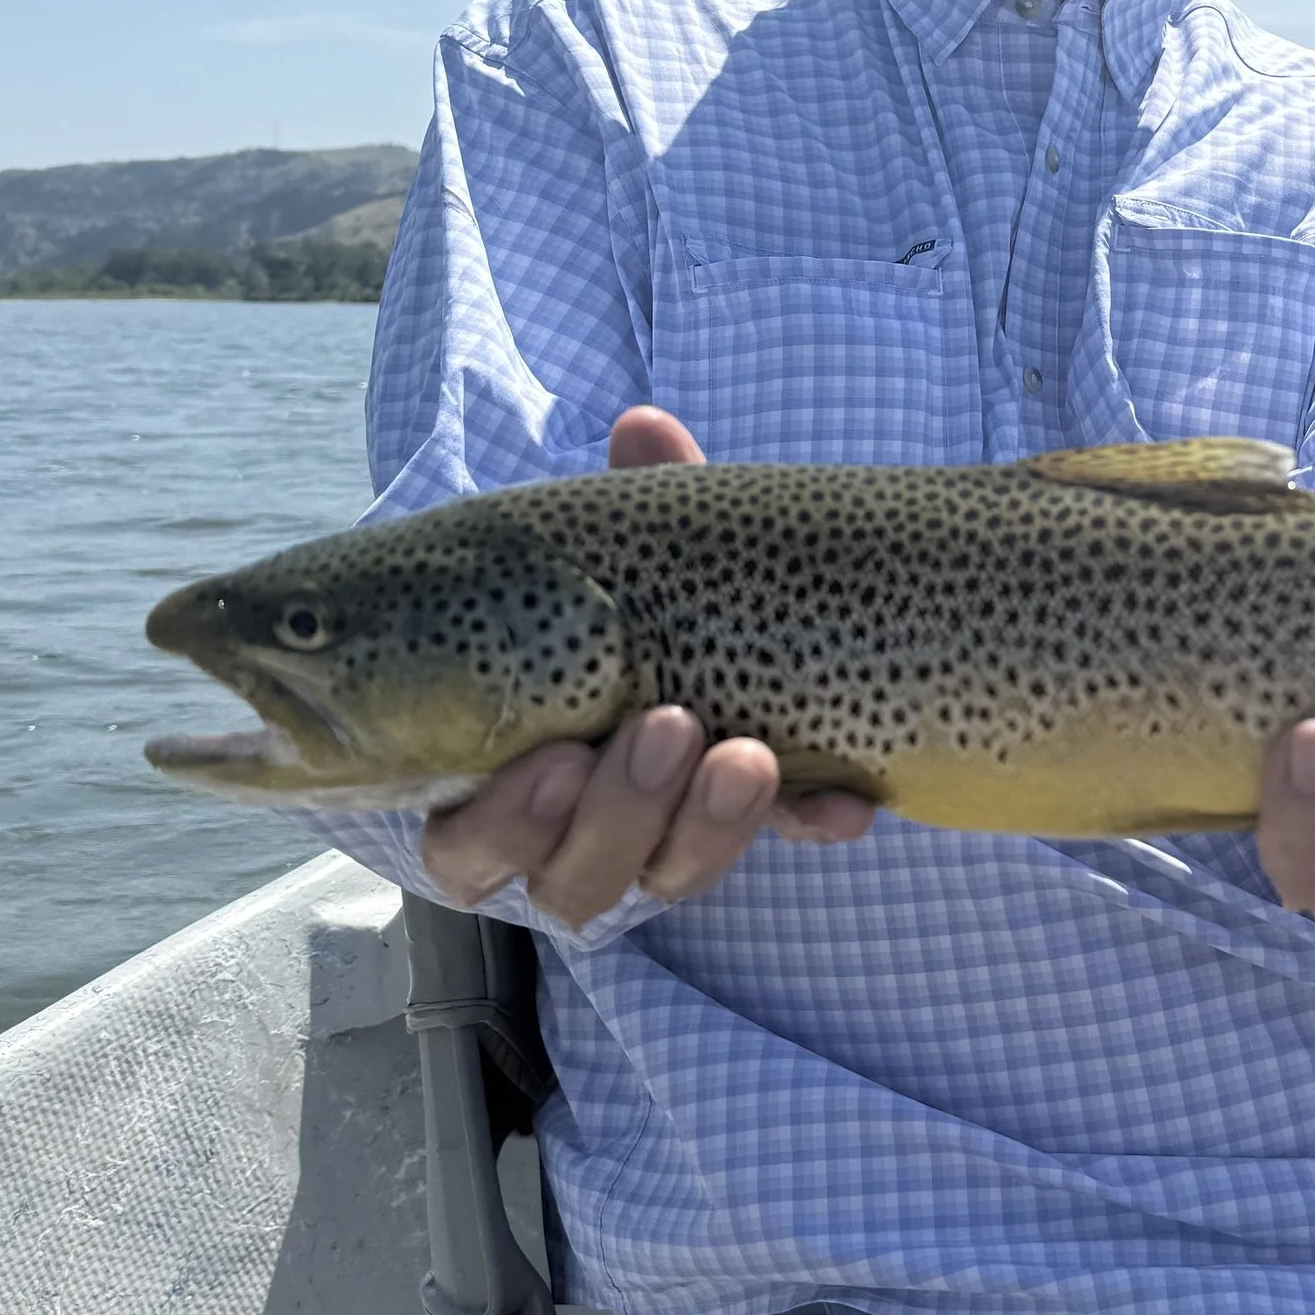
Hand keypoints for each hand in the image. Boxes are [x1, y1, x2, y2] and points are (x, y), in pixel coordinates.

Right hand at [419, 406, 875, 926]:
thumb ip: (638, 505)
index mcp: (498, 778)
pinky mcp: (730, 840)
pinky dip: (801, 825)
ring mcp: (650, 849)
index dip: (504, 820)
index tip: (559, 752)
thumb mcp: (634, 552)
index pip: (467, 845)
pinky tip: (847, 805)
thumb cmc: (628, 595)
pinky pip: (765, 854)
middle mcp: (563, 836)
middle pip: (566, 877)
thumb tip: (645, 429)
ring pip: (651, 885)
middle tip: (670, 722)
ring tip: (748, 751)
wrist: (741, 619)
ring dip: (702, 825)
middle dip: (619, 808)